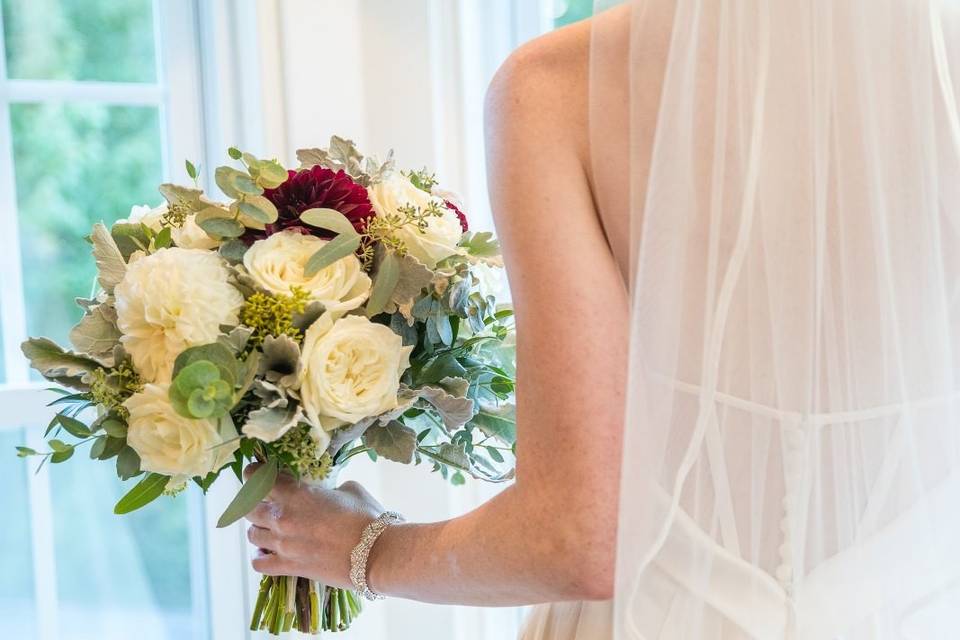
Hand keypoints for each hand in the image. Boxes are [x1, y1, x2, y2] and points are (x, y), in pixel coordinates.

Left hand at [244, 464, 384, 587]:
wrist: (376, 553)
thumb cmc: (367, 517)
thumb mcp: (350, 490)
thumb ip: (330, 489)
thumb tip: (328, 493)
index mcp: (295, 494)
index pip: (258, 478)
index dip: (254, 473)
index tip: (255, 471)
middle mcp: (282, 518)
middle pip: (248, 508)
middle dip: (254, 502)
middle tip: (264, 500)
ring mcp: (283, 545)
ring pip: (252, 535)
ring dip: (259, 528)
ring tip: (269, 527)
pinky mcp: (289, 567)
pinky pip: (259, 563)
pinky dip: (260, 556)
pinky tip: (269, 552)